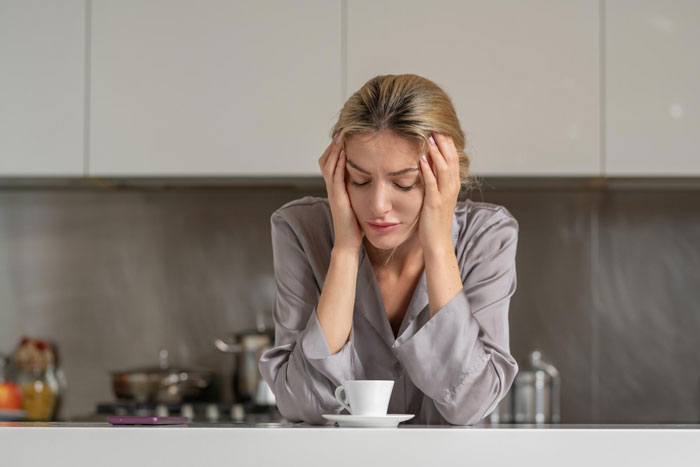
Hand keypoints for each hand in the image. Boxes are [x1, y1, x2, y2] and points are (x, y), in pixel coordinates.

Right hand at [318, 134, 363, 252]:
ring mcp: (333, 193)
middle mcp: (332, 188)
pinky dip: (338, 163)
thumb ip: (358, 191)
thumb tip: (369, 180)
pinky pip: (336, 176)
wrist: (347, 243)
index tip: (343, 136)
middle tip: (339, 130)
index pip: (331, 163)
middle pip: (326, 160)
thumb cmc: (354, 226)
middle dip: (332, 145)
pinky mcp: (338, 198)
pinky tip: (344, 152)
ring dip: (334, 149)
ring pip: (329, 165)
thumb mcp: (356, 203)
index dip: (334, 149)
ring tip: (340, 135)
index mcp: (336, 188)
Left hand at [418, 132, 460, 250]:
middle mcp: (452, 187)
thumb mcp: (437, 197)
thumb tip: (428, 166)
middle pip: (451, 158)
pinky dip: (426, 169)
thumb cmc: (434, 220)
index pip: (453, 158)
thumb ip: (436, 182)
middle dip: (443, 142)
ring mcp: (444, 195)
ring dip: (436, 152)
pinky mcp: (434, 202)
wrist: (438, 242)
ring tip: (429, 137)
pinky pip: (431, 182)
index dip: (447, 143)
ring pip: (444, 168)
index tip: (439, 128)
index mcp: (453, 185)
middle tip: (435, 126)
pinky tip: (420, 158)